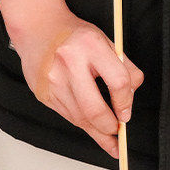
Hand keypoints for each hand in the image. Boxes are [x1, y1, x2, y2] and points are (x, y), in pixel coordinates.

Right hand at [0, 0, 143, 158]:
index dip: (126, 102)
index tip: (127, 111)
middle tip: (118, 130)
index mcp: (90, 45)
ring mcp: (53, 81)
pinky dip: (83, 124)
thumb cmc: (76, 36)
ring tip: (110, 140)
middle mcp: (69, 64)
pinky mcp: (44, 94)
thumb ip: (123, 67)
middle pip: (94, 109)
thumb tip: (131, 98)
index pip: (118, 81)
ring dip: (98, 133)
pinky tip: (92, 128)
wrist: (38, 29)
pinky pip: (68, 117)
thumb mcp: (106, 41)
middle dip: (110, 127)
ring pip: (80, 119)